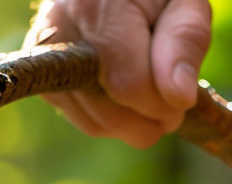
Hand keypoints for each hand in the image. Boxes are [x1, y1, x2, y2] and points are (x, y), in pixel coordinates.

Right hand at [26, 0, 211, 148]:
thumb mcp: (184, 1)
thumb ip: (185, 41)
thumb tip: (179, 98)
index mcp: (92, 8)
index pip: (130, 86)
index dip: (164, 103)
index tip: (184, 95)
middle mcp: (58, 35)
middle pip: (110, 114)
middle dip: (151, 119)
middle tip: (172, 97)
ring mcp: (47, 62)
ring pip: (97, 124)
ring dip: (134, 122)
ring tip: (151, 89)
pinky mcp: (47, 81)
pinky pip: (85, 120)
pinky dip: (114, 118)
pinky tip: (128, 91)